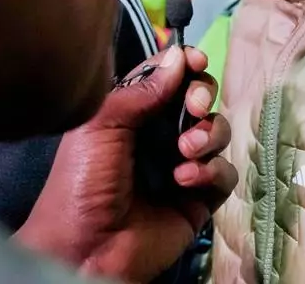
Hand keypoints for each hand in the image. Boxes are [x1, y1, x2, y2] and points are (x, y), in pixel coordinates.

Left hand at [15, 46, 236, 281]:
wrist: (84, 248)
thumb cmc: (81, 182)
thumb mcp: (102, 126)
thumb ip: (142, 90)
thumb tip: (180, 56)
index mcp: (133, 112)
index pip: (168, 77)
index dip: (185, 65)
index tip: (196, 61)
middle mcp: (160, 134)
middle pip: (199, 98)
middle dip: (202, 96)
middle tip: (193, 107)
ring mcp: (183, 165)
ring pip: (217, 132)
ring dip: (207, 135)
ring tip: (183, 153)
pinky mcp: (200, 198)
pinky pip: (224, 173)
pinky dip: (211, 171)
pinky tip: (185, 180)